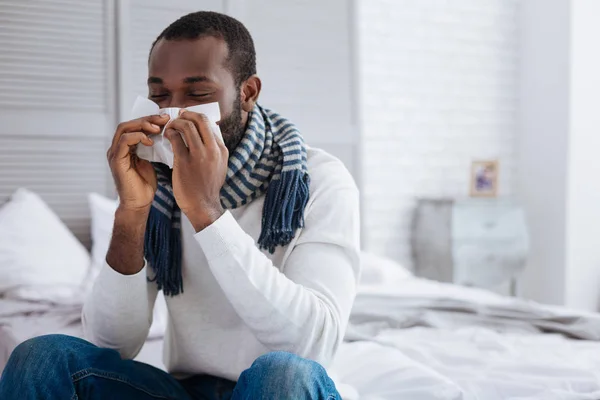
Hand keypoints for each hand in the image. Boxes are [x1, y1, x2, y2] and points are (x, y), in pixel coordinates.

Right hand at [107, 114, 169, 211]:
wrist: (139, 203)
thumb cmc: (146, 184)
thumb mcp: (152, 160)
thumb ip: (153, 147)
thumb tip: (166, 132)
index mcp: (125, 147)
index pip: (134, 125)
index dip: (150, 120)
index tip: (167, 119)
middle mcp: (117, 148)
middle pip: (129, 123)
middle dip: (147, 119)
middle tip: (164, 119)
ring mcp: (115, 153)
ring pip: (124, 128)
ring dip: (142, 125)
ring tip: (158, 128)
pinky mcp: (116, 160)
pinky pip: (124, 140)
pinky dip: (137, 137)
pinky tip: (150, 141)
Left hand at [164, 110, 228, 230]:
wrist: (203, 205)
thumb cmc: (208, 187)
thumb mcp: (219, 166)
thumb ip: (214, 151)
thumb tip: (209, 134)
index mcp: (221, 150)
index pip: (210, 124)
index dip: (196, 116)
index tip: (188, 117)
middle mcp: (212, 150)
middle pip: (200, 120)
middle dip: (187, 114)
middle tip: (178, 115)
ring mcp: (199, 155)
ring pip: (187, 126)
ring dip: (176, 122)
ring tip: (170, 126)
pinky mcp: (184, 161)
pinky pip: (175, 139)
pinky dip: (169, 133)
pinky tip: (166, 135)